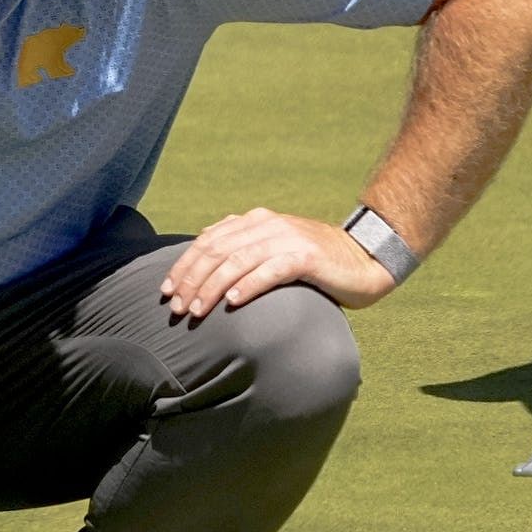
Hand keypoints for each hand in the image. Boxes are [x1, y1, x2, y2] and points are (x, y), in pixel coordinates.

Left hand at [158, 208, 396, 321]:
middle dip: (191, 280)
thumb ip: (244, 251)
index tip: (166, 292)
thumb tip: (205, 262)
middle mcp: (268, 225)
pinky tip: (233, 303)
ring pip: (237, 261)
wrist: (365, 260)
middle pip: (216, 251)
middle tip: (176, 308)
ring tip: (197, 311)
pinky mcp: (307, 257)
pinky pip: (270, 271)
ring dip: (212, 288)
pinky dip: (248, 286)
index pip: (208, 241)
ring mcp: (288, 239)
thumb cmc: (317, 264)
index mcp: (256, 221)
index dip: (183, 266)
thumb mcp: (274, 251)